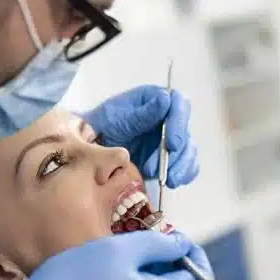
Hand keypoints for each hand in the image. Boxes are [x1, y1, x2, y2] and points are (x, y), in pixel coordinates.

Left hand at [82, 85, 198, 186]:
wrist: (92, 147)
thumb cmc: (103, 126)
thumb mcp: (118, 120)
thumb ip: (141, 115)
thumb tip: (166, 100)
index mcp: (155, 99)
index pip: (177, 105)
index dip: (178, 124)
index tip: (171, 144)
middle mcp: (166, 116)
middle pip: (184, 131)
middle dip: (176, 154)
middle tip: (161, 169)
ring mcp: (169, 137)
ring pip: (187, 150)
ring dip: (178, 166)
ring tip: (165, 179)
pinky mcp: (170, 156)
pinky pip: (185, 165)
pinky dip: (182, 173)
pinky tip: (172, 180)